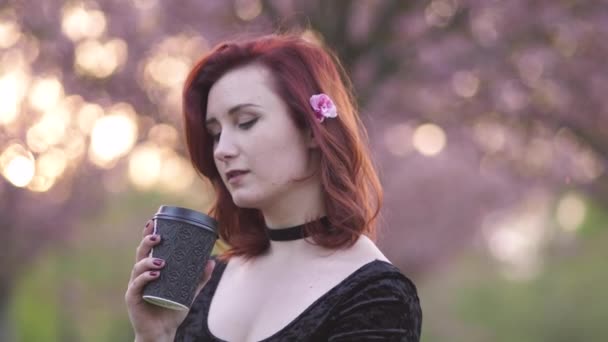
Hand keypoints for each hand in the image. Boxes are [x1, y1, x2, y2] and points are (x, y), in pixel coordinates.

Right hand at [125, 220, 215, 340]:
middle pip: (140, 253)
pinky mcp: (133, 298)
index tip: (153, 222)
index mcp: (151, 269)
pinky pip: (137, 285)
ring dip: (148, 261)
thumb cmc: (172, 310)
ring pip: (137, 267)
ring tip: (162, 261)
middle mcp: (141, 274)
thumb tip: (211, 262)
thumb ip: (199, 278)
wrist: (162, 332)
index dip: (148, 234)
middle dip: (147, 242)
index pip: (148, 249)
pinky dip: (145, 278)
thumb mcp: (188, 292)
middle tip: (159, 237)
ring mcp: (136, 286)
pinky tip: (155, 274)